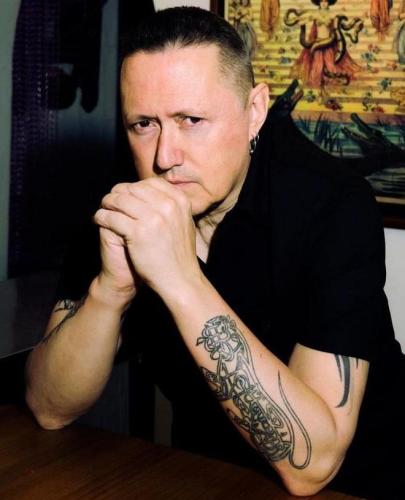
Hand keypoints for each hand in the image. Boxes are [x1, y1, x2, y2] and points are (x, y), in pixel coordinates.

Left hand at [94, 178, 201, 298]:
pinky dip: (101, 216)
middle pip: (133, 189)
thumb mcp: (183, 222)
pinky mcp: (137, 232)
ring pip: (120, 200)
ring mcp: (153, 218)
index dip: (134, 187)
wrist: (180, 279)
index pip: (151, 183)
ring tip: (103, 208)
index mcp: (179, 201)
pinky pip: (112, 217)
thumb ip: (172, 206)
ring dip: (107, 203)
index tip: (126, 194)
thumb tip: (154, 192)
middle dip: (118, 193)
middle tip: (110, 200)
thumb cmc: (179, 254)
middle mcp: (168, 206)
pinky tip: (98, 219)